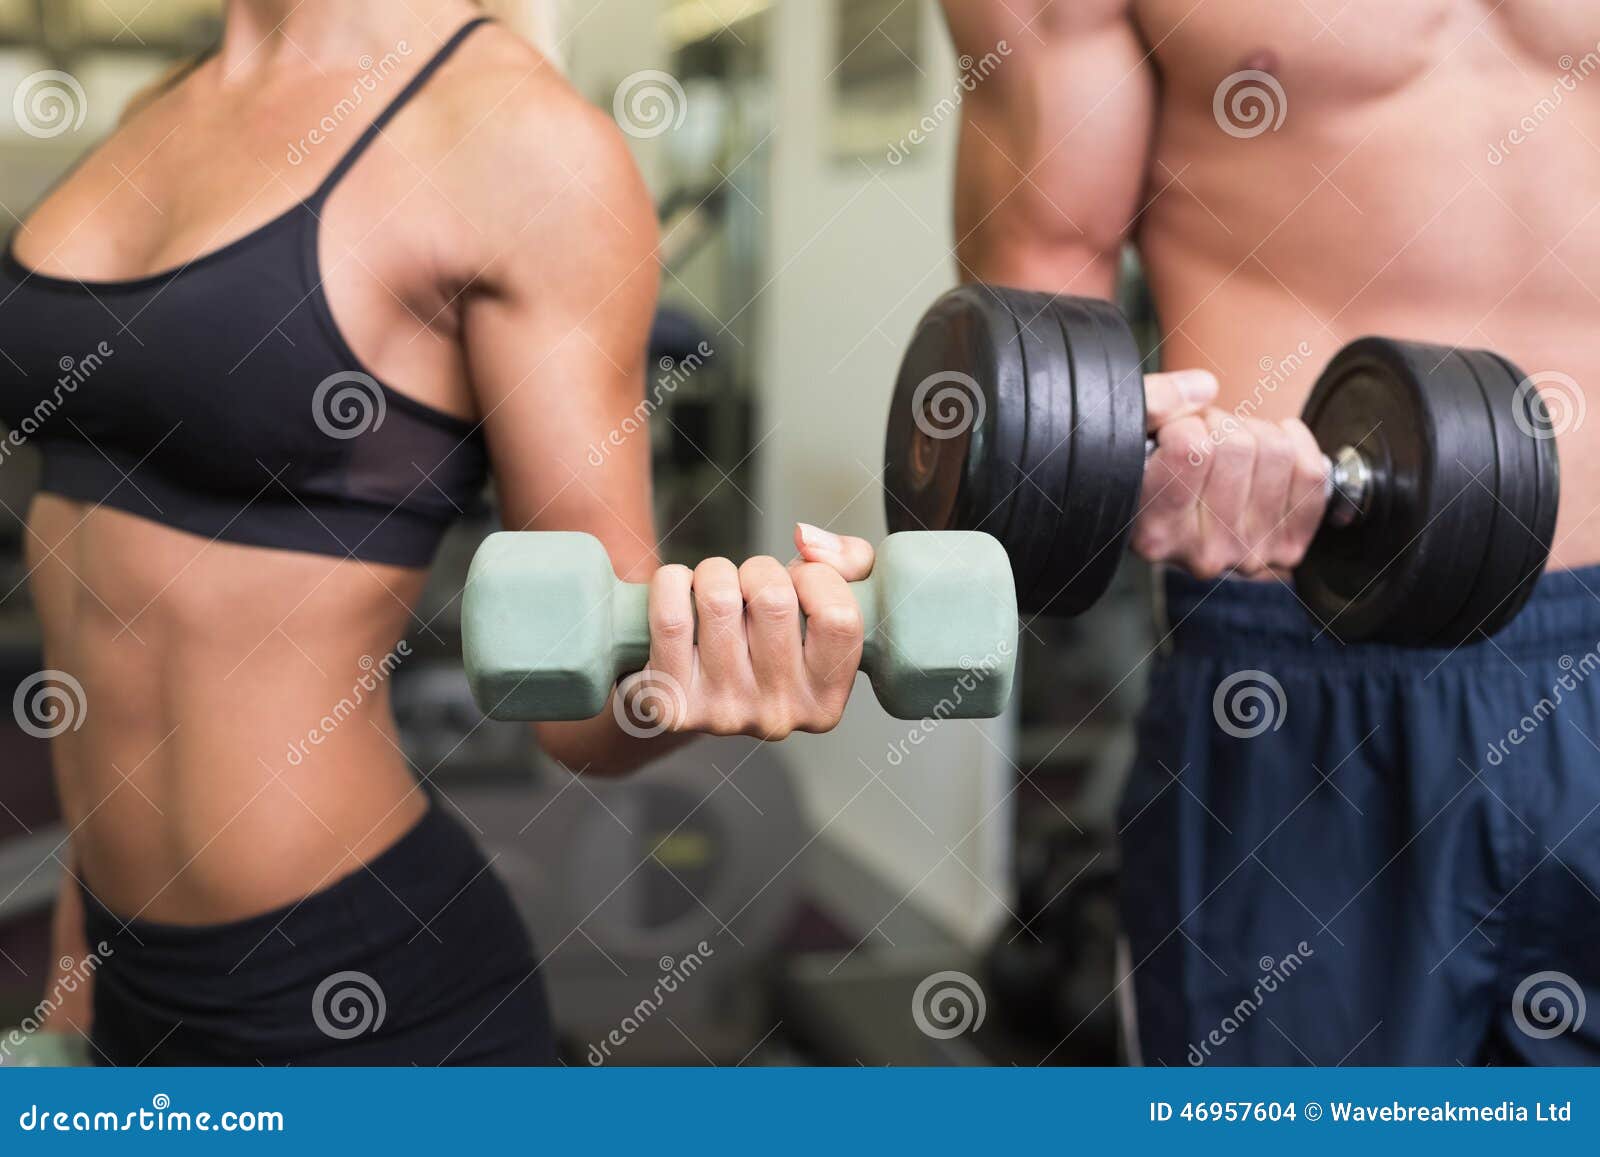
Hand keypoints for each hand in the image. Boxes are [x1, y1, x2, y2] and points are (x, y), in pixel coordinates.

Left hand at [626, 523, 873, 737]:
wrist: (690, 684)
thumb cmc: (768, 635)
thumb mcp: (827, 603)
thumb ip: (850, 562)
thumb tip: (806, 539)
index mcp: (825, 700)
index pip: (839, 618)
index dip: (816, 577)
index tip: (798, 581)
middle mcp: (779, 715)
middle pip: (774, 599)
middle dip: (758, 569)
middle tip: (749, 584)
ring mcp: (723, 712)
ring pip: (719, 598)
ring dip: (714, 573)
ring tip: (715, 589)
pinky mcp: (673, 702)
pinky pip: (671, 617)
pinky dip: (670, 582)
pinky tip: (678, 591)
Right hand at [1132, 370, 1326, 579]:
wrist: (1178, 519)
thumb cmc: (1149, 469)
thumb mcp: (1128, 434)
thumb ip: (1151, 403)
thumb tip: (1206, 388)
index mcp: (1155, 533)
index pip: (1190, 448)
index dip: (1183, 423)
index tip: (1172, 437)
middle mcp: (1203, 553)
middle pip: (1237, 445)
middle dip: (1219, 425)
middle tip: (1203, 439)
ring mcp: (1250, 554)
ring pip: (1276, 450)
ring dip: (1252, 433)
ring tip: (1228, 449)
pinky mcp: (1288, 546)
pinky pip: (1313, 471)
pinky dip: (1294, 444)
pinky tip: (1266, 449)